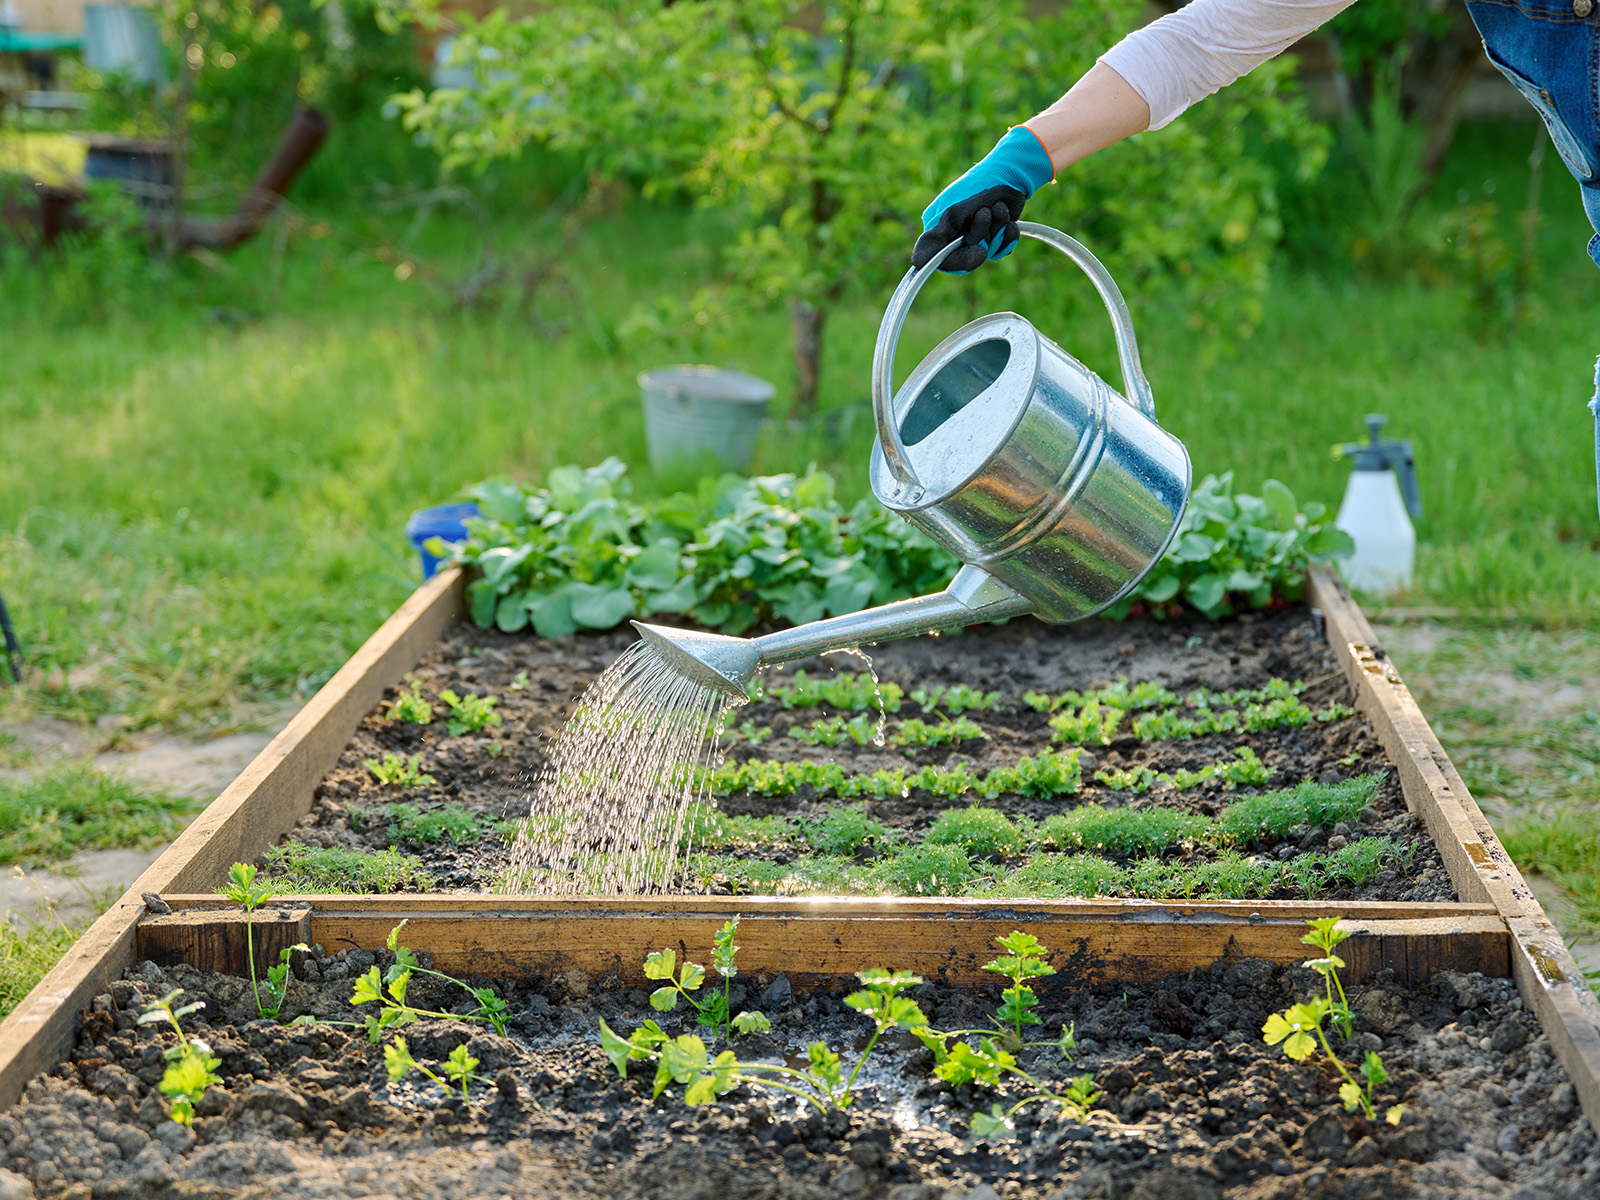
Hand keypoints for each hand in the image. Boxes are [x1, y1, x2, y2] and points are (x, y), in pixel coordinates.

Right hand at [914, 126, 1054, 273]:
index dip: (961, 260)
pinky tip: (1010, 222)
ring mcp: (976, 234)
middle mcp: (956, 234)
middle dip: (982, 235)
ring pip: (988, 252)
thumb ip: (936, 240)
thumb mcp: (953, 215)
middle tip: (985, 214)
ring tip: (998, 208)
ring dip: (997, 229)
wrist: (1010, 173)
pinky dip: (1009, 235)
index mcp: (939, 228)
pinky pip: (1002, 249)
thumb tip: (917, 263)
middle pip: (968, 256)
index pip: (943, 260)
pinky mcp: (994, 234)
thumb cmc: (977, 189)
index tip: (979, 252)